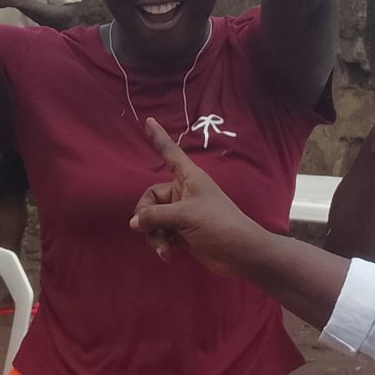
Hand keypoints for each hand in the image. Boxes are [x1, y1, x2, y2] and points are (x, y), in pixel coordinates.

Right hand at [129, 118, 263, 274]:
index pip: (169, 153)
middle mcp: (184, 192)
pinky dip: (161, 243)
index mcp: (189, 178)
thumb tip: (134, 222)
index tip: (148, 120)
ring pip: (154, 219)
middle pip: (151, 198)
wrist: (241, 253)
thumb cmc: (218, 224)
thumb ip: (155, 216)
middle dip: (147, 217)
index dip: (159, 137)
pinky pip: (162, 232)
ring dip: (154, 235)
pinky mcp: (183, 232)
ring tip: (163, 250)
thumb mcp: (184, 216)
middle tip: (149, 231)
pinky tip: (168, 255)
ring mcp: (183, 213)